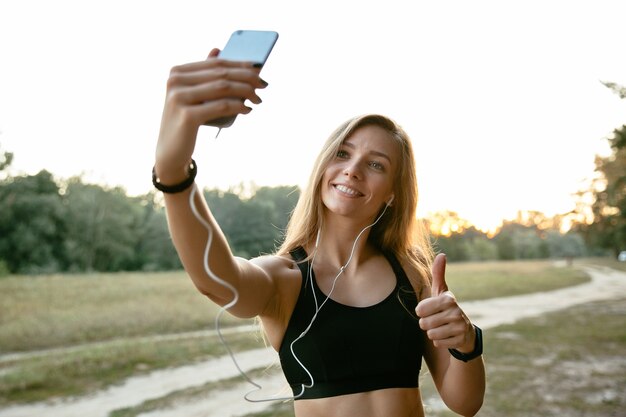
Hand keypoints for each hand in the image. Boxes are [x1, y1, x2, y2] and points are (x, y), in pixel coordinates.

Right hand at [154, 48, 267, 183]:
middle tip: (263, 85)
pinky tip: (248, 109)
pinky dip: (239, 106)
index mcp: (177, 72)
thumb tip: (217, 50)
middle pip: (221, 74)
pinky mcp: (187, 116)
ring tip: (258, 99)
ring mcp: (179, 98)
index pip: (216, 64)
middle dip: (247, 78)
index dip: (240, 65)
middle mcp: (175, 82)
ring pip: (223, 88)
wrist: (170, 151)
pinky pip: (222, 106)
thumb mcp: (193, 95)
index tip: (258, 69)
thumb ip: (203, 74)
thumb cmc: (186, 121)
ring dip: (246, 92)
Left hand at [415, 253, 475, 352]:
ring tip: (442, 327)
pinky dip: (440, 341)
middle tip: (436, 320)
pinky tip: (448, 336)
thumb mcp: (441, 291)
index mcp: (448, 299)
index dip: (421, 312)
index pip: (419, 310)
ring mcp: (460, 327)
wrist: (465, 330)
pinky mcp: (460, 340)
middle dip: (426, 323)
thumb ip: (438, 274)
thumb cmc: (446, 308)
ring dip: (433, 333)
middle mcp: (456, 311)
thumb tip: (441, 255)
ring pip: (430, 334)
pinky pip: (438, 343)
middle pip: (423, 323)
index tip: (430, 309)